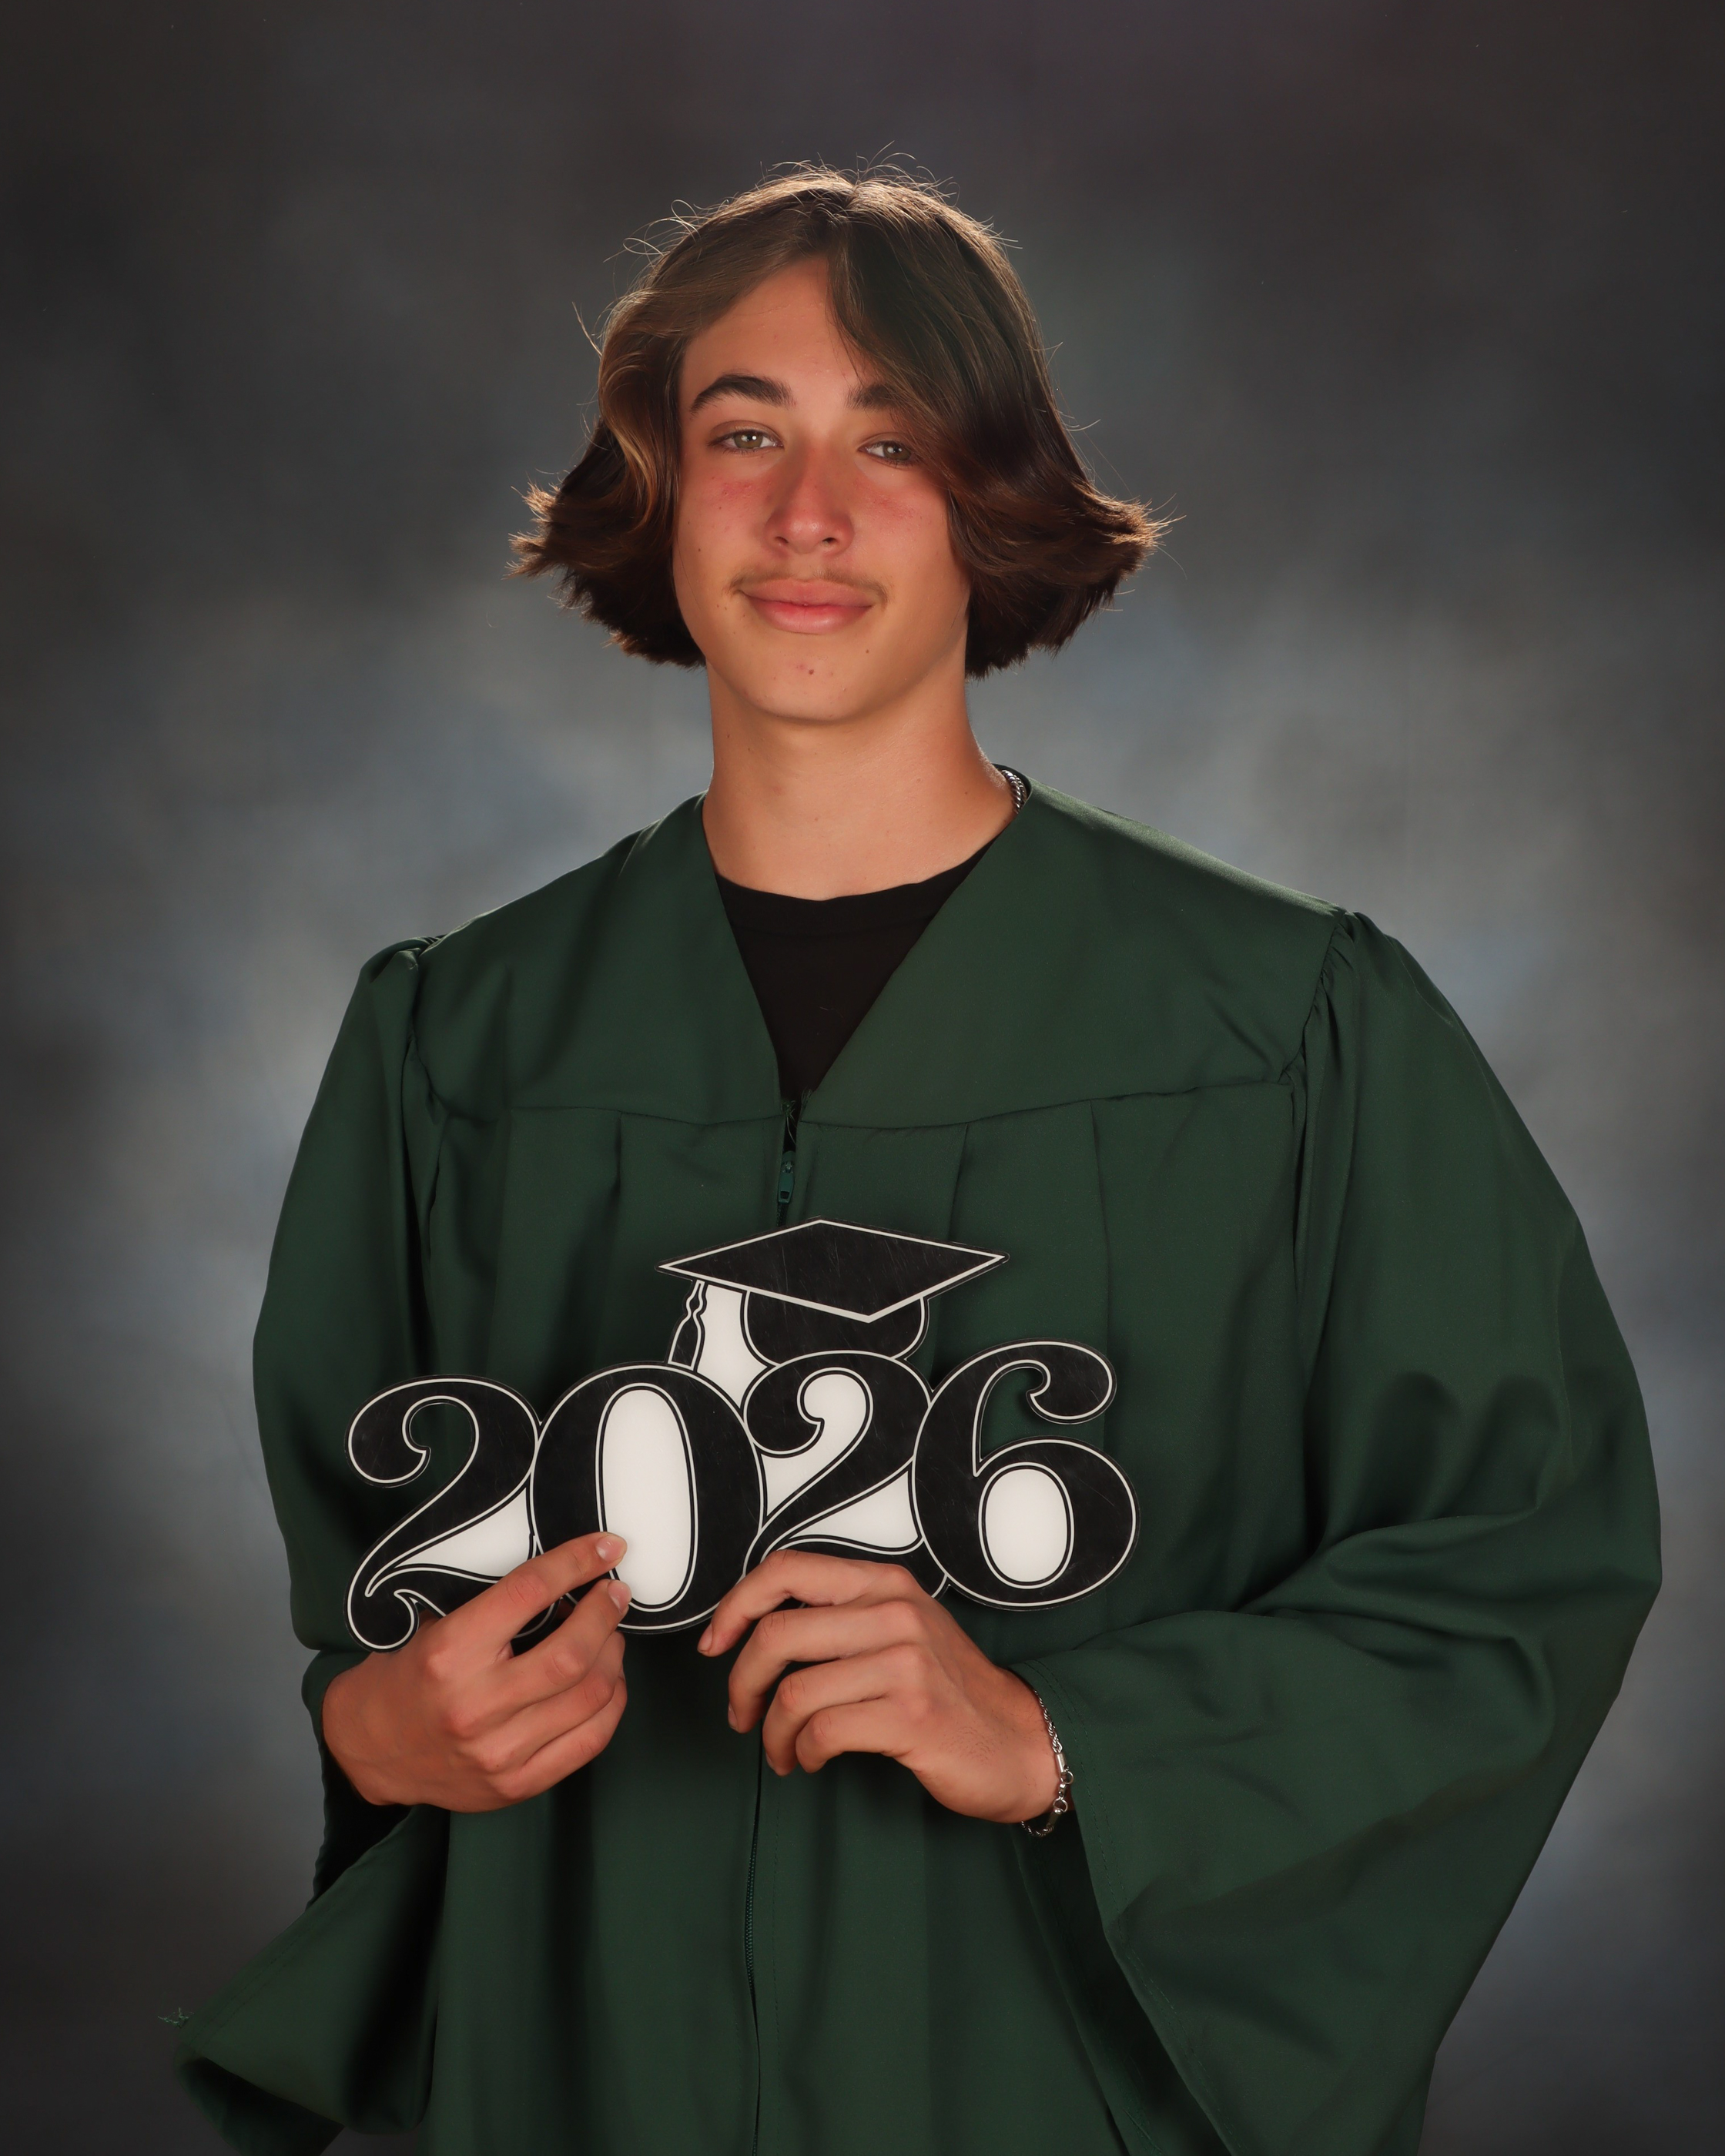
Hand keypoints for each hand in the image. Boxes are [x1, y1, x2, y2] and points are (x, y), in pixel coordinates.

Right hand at [322, 1534, 630, 1811]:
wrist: (371, 1749)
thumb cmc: (409, 1676)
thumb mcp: (435, 1625)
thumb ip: (494, 1605)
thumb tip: (566, 1575)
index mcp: (449, 1653)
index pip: (528, 1592)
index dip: (576, 1563)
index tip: (606, 1548)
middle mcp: (474, 1705)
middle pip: (571, 1653)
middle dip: (604, 1613)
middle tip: (613, 1594)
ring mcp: (498, 1752)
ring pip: (591, 1696)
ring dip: (613, 1655)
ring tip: (609, 1636)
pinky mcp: (516, 1785)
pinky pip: (590, 1740)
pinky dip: (611, 1702)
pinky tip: (608, 1680)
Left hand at [698, 1551, 1057, 1823]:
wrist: (1021, 1741)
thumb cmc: (951, 1691)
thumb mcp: (902, 1631)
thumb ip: (843, 1618)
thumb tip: (756, 1633)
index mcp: (884, 1584)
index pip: (786, 1569)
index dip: (736, 1605)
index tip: (715, 1644)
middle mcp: (894, 1613)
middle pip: (777, 1635)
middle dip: (743, 1684)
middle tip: (742, 1715)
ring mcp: (906, 1662)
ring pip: (794, 1691)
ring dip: (773, 1733)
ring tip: (783, 1751)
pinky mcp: (911, 1715)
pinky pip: (822, 1731)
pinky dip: (803, 1752)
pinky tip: (813, 1760)